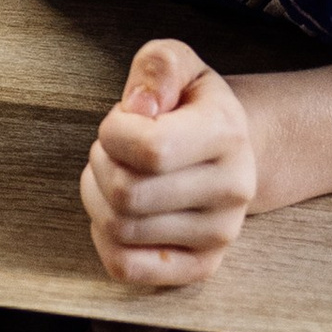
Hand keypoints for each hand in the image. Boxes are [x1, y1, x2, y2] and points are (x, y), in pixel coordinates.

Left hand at [81, 37, 258, 287]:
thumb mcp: (179, 64)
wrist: (231, 151)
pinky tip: (117, 212)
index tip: (122, 120)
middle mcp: (232, 189)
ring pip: (119, 228)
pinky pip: (126, 266)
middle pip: (126, 192)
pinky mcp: (202, 266)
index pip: (148, 148)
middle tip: (116, 150)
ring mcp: (220, 234)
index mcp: (227, 133)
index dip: (113, 132)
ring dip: (98, 196)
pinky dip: (104, 238)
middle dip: (101, 163)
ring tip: (119, 174)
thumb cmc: (191, 106)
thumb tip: (140, 106)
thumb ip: (159, 65)